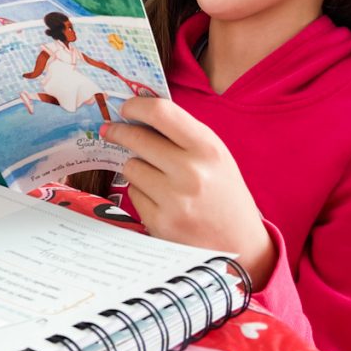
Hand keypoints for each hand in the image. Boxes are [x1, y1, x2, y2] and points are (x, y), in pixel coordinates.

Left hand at [100, 97, 276, 289]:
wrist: (239, 244)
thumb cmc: (223, 193)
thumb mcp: (215, 156)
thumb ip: (183, 134)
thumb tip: (139, 114)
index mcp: (207, 148)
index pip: (162, 112)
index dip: (137, 106)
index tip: (126, 107)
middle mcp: (191, 172)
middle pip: (137, 138)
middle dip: (119, 131)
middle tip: (111, 129)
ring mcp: (174, 199)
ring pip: (131, 166)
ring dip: (136, 166)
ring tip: (156, 176)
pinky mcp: (160, 222)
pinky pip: (134, 194)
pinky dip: (141, 193)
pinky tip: (160, 199)